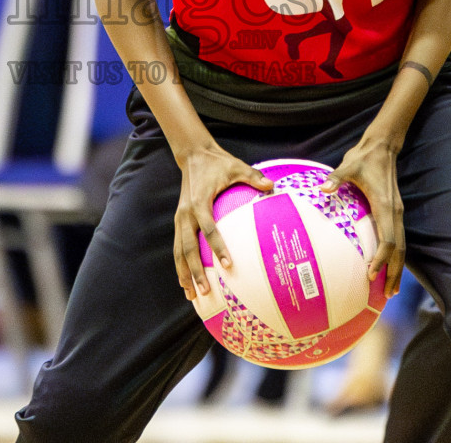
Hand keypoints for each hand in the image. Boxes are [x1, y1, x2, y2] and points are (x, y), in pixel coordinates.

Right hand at [174, 145, 272, 299]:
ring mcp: (180, 218)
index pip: (208, 229)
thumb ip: (253, 176)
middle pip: (188, 247)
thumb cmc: (218, 163)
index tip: (227, 265)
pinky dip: (181, 265)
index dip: (217, 247)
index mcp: (199, 202)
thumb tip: (272, 186)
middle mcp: (186, 213)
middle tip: (206, 290)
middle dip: (195, 270)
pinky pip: (178, 246)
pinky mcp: (179, 220)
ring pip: (179, 251)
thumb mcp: (236, 166)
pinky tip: (186, 282)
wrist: (193, 155)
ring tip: (192, 295)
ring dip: (184, 273)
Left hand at [322, 138, 403, 297]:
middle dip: (395, 272)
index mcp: (385, 206)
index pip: (388, 240)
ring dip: (398, 267)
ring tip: (391, 289)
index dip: (381, 258)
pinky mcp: (393, 210)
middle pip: (400, 249)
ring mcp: (396, 212)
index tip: (372, 273)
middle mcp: (394, 212)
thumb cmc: (363, 158)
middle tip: (388, 294)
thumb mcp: (348, 166)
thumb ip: (336, 178)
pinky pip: (398, 238)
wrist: (382, 146)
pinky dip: (395, 255)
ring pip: (402, 246)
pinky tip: (387, 266)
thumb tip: (323, 188)